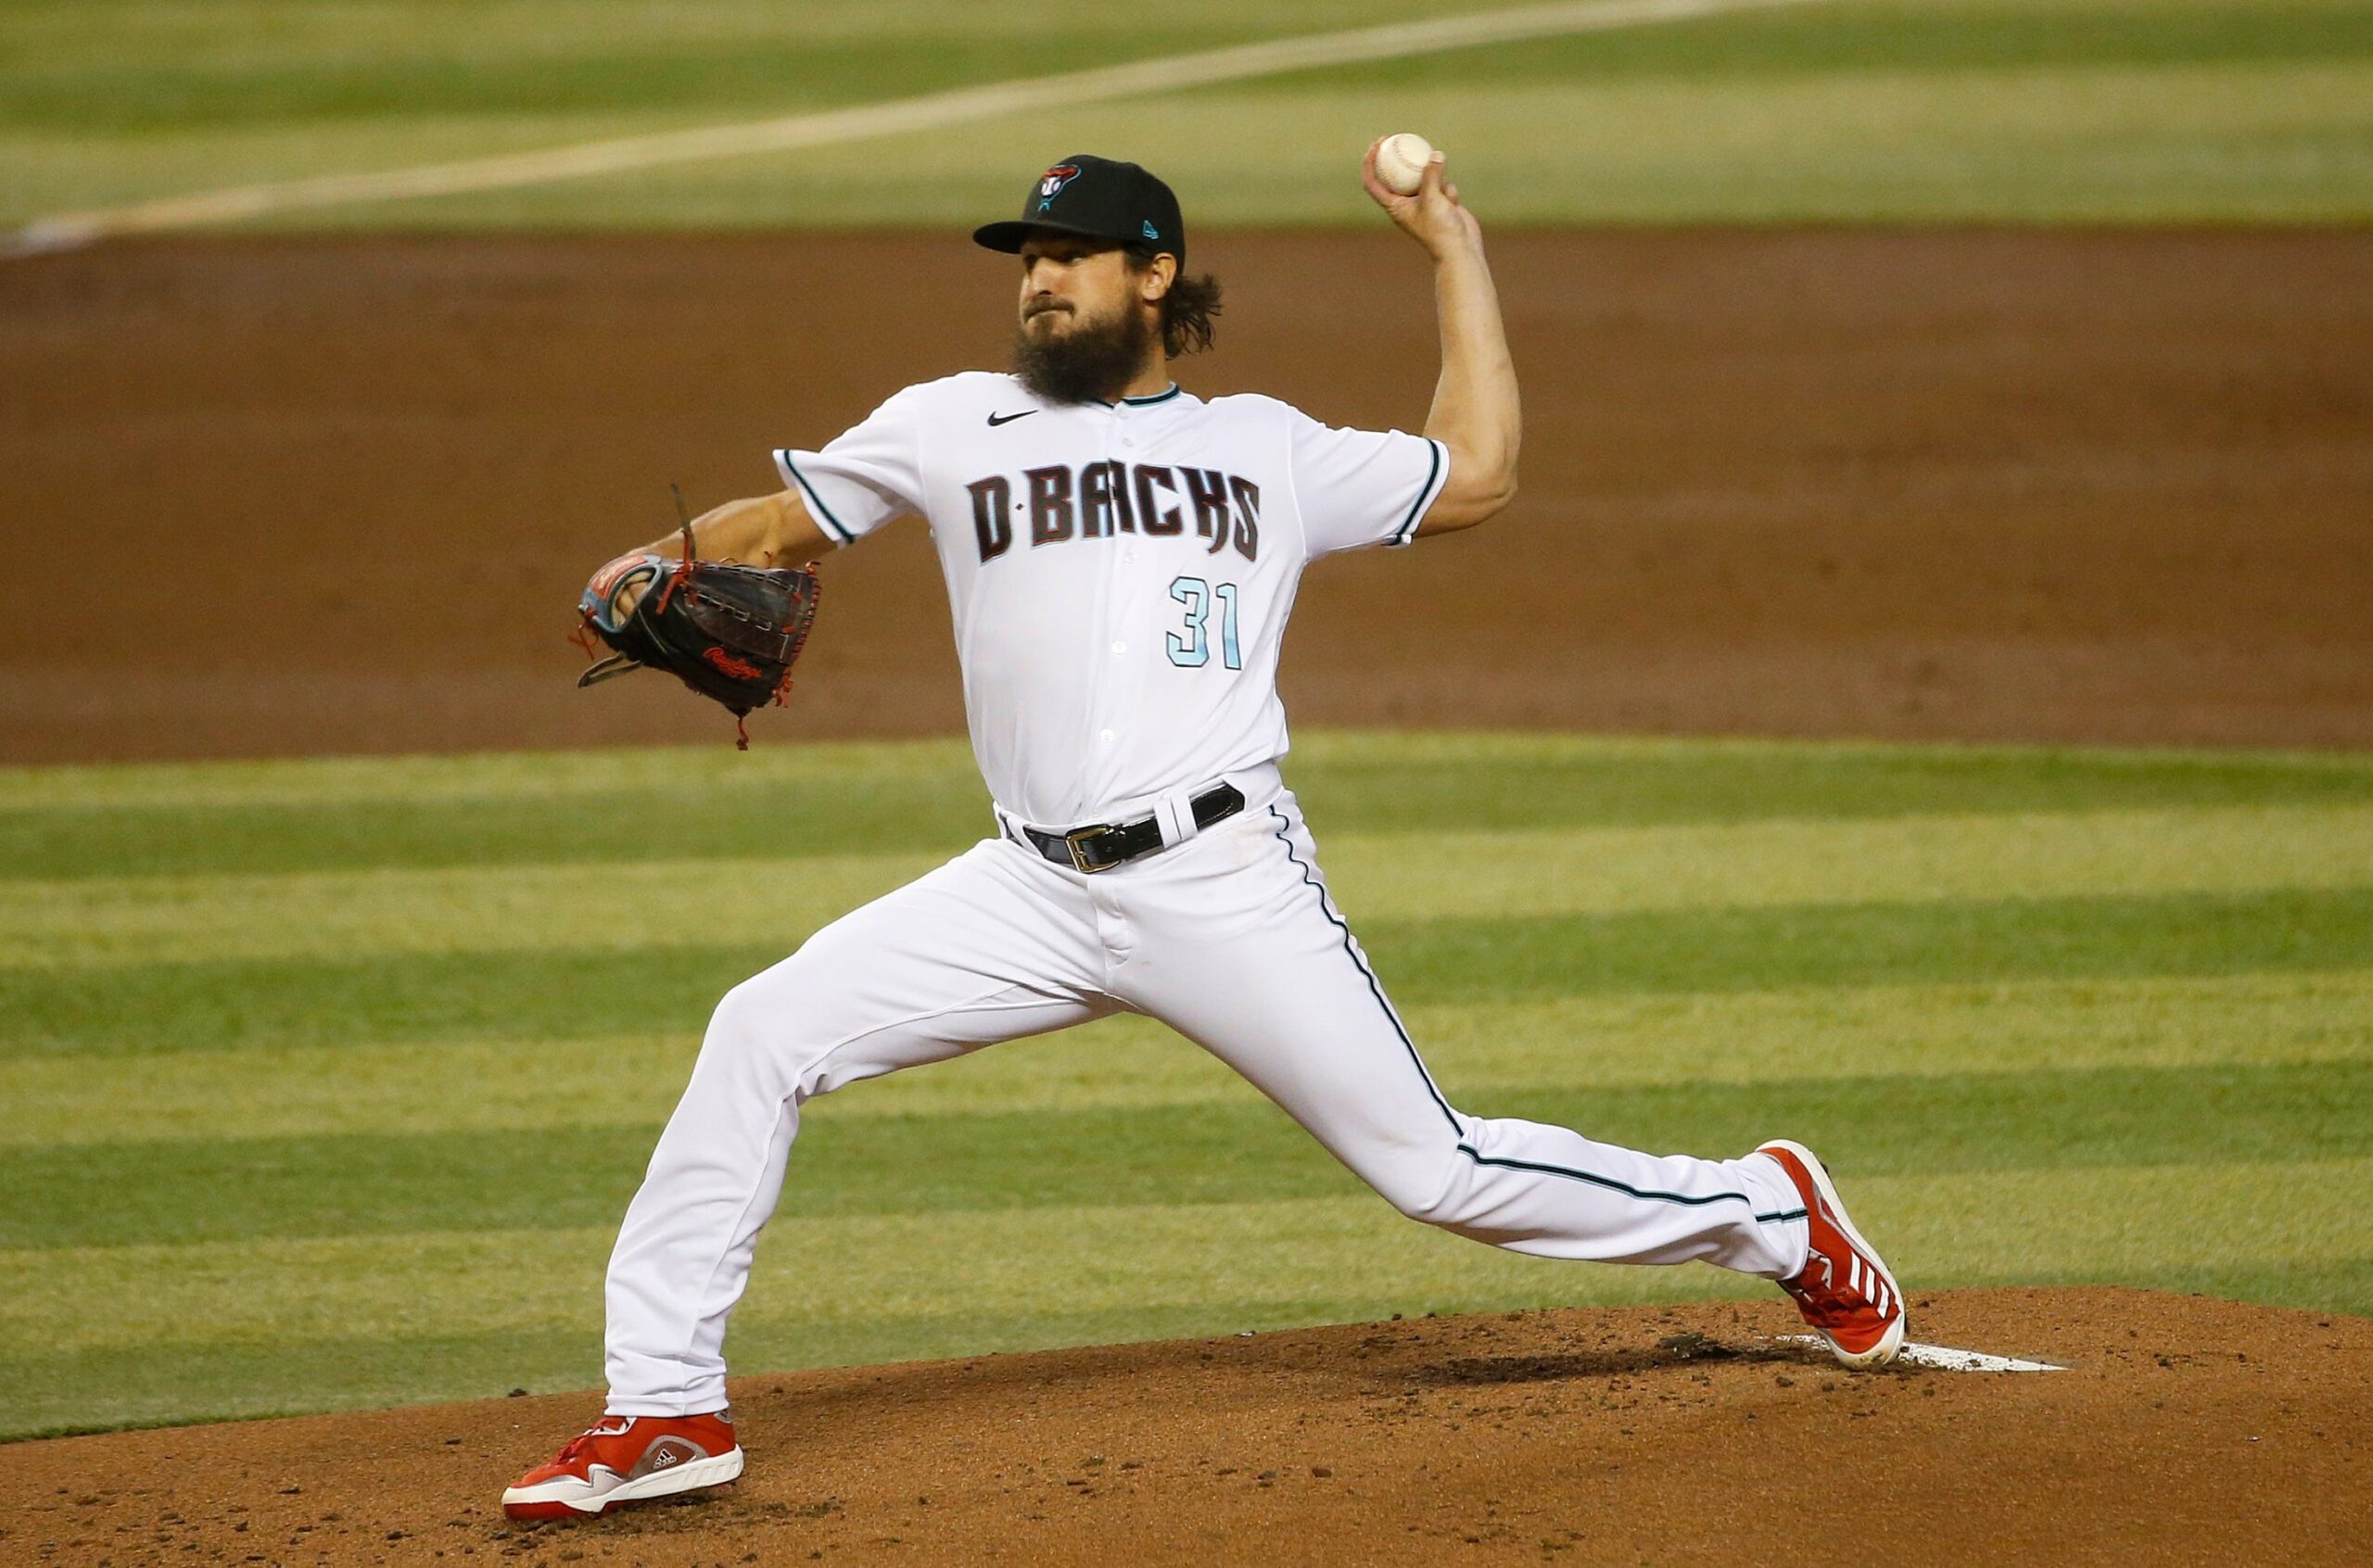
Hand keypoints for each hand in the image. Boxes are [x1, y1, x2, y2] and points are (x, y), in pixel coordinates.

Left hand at [1362, 138, 1481, 261]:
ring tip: (1442, 194)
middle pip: (1397, 174)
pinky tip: (1453, 203)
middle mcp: (1406, 203)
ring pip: (1426, 176)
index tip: (1376, 144)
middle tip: (1400, 137)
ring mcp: (1424, 201)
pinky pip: (1443, 184)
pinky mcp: (1440, 200)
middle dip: (1398, 155)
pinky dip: (1449, 190)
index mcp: (1394, 206)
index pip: (1373, 182)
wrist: (1460, 249)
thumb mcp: (1433, 199)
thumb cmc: (1440, 229)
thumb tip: (1435, 154)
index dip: (1370, 162)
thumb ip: (1432, 175)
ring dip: (1436, 179)